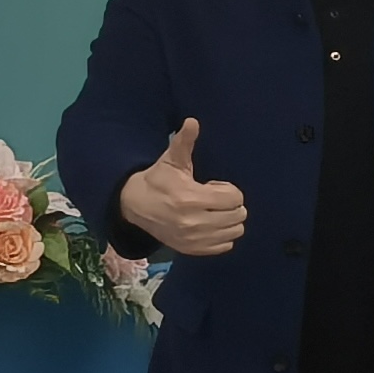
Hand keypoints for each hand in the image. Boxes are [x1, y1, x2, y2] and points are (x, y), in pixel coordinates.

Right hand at [120, 117, 244, 257]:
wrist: (135, 206)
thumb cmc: (158, 181)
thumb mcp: (171, 161)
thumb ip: (184, 142)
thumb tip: (192, 121)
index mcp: (190, 199)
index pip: (235, 198)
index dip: (228, 189)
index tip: (213, 186)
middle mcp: (194, 223)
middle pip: (239, 215)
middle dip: (231, 204)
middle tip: (213, 199)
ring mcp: (194, 240)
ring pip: (236, 231)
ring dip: (229, 220)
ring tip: (212, 211)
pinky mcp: (192, 250)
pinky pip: (225, 246)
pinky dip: (222, 236)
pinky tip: (209, 225)